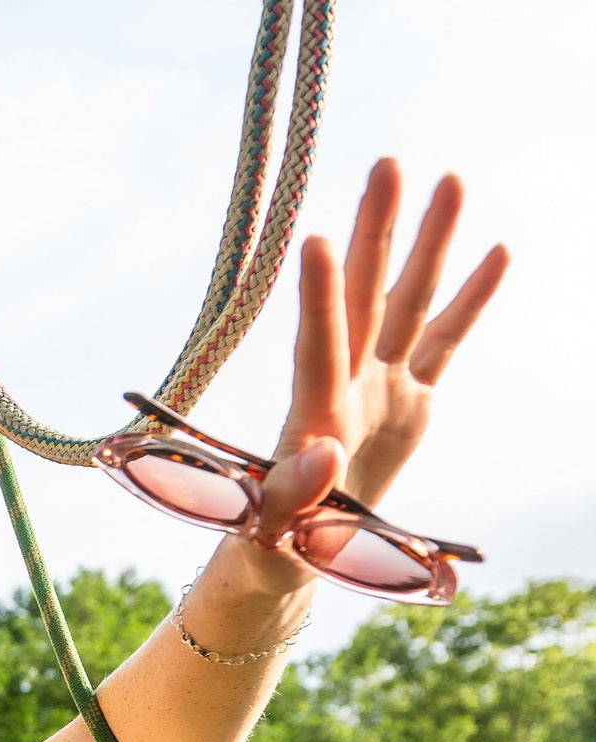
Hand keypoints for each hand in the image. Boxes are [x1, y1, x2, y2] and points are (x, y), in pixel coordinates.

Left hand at [248, 161, 505, 578]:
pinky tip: (496, 250)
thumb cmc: (272, 544)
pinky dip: (470, 299)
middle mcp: (347, 380)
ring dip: (429, 242)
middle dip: (376, 230)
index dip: (318, 295)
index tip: (318, 241)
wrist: (295, 550)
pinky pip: (445, 340)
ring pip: (409, 300)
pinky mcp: (412, 399)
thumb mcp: (276, 528)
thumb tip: (324, 454)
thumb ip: (294, 494)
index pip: (316, 341)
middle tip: (387, 163)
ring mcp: (382, 383)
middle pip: (364, 293)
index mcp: (312, 410)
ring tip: (451, 180)